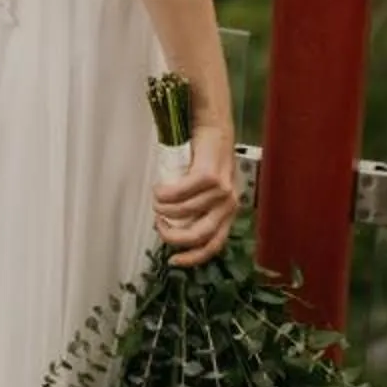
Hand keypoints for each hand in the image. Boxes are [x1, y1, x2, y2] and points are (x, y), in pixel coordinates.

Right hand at [153, 124, 238, 267]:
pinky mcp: (210, 175)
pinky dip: (164, 193)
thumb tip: (172, 225)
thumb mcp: (207, 187)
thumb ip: (197, 206)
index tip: (174, 261)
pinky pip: (180, 193)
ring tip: (156, 200)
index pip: (214, 244)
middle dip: (173, 236)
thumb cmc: (207, 156)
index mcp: (230, 211)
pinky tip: (158, 189)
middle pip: (199, 234)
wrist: (214, 125)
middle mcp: (229, 203)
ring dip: (164, 209)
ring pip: (184, 211)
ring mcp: (221, 190)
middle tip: (158, 225)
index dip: (193, 257)